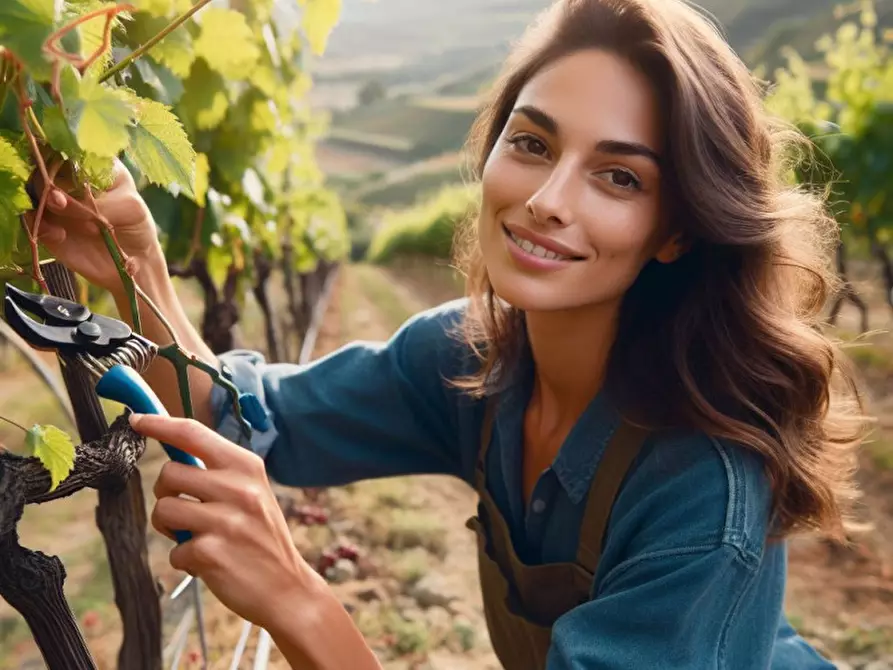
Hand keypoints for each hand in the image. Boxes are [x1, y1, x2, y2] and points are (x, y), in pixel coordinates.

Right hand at [29, 160, 163, 294]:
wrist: (134, 260)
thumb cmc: (136, 225)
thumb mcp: (130, 208)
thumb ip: (101, 202)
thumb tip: (64, 202)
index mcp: (93, 165)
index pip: (68, 148)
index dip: (60, 155)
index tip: (65, 170)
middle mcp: (70, 179)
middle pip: (44, 167)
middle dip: (49, 182)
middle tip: (60, 201)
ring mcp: (57, 202)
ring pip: (34, 192)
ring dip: (44, 204)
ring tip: (62, 217)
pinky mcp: (48, 225)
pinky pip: (31, 219)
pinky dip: (41, 225)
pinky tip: (59, 235)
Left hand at [130, 413, 320, 629]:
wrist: (288, 588)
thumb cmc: (262, 538)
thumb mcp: (251, 494)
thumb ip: (218, 474)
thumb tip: (173, 456)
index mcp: (246, 466)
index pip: (193, 434)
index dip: (159, 424)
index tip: (136, 419)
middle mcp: (238, 488)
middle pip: (169, 473)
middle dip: (166, 494)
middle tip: (186, 512)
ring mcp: (225, 521)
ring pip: (164, 510)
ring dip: (171, 529)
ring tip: (198, 538)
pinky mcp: (211, 553)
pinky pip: (173, 550)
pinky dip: (185, 560)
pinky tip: (210, 563)